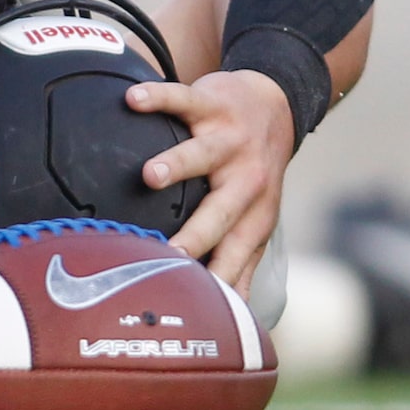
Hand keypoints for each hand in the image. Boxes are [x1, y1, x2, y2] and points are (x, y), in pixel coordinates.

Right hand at [127, 70, 293, 293]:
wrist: (277, 106)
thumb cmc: (255, 171)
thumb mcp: (257, 217)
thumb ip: (240, 260)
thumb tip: (228, 311)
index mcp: (255, 213)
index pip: (236, 252)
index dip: (217, 276)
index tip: (189, 298)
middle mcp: (246, 179)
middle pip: (221, 211)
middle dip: (198, 233)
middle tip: (169, 253)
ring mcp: (230, 140)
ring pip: (202, 154)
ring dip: (178, 164)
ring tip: (150, 176)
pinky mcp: (213, 103)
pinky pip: (182, 98)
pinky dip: (158, 98)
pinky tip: (133, 100)